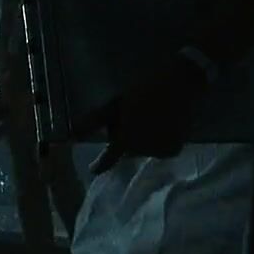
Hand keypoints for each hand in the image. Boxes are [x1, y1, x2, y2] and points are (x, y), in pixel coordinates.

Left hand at [88, 56, 206, 174]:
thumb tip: (73, 134)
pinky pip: (160, 150)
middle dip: (127, 139)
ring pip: (144, 151)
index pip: (109, 157)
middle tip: (134, 118)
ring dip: (143, 141)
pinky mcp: (174, 149)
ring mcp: (159, 150)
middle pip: (128, 150)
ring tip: (149, 120)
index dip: (101, 164)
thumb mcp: (115, 104)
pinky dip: (159, 142)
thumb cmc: (144, 91)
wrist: (180, 84)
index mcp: (126, 138)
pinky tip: (162, 127)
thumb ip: (95, 121)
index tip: (93, 170)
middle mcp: (142, 149)